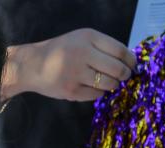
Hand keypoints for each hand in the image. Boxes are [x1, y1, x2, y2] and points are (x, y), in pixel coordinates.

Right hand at [5, 29, 135, 101]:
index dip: (130, 60)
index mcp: (88, 37)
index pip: (120, 50)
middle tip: (123, 77)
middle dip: (124, 75)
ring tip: (108, 82)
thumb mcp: (80, 40)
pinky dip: (99, 92)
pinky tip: (93, 87)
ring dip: (113, 85)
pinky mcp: (71, 90)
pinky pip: (96, 94)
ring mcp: (76, 73)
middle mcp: (82, 53)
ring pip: (108, 83)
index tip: (132, 65)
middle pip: (117, 69)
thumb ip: (102, 47)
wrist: (32, 65)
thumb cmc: (61, 52)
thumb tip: (128, 62)